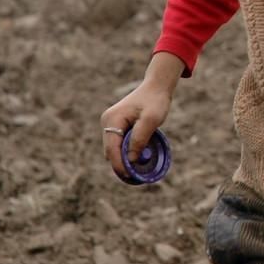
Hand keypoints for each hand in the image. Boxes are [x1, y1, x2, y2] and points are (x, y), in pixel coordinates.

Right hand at [101, 52, 181, 179]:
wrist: (156, 87)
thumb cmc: (155, 101)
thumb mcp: (151, 120)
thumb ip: (140, 139)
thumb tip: (131, 160)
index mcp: (113, 119)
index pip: (112, 148)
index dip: (119, 164)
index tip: (129, 175)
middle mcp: (107, 121)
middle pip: (110, 150)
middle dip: (120, 163)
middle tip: (134, 177)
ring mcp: (110, 123)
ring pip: (113, 148)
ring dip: (123, 158)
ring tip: (136, 170)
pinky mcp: (116, 125)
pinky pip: (118, 143)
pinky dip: (125, 152)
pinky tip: (135, 158)